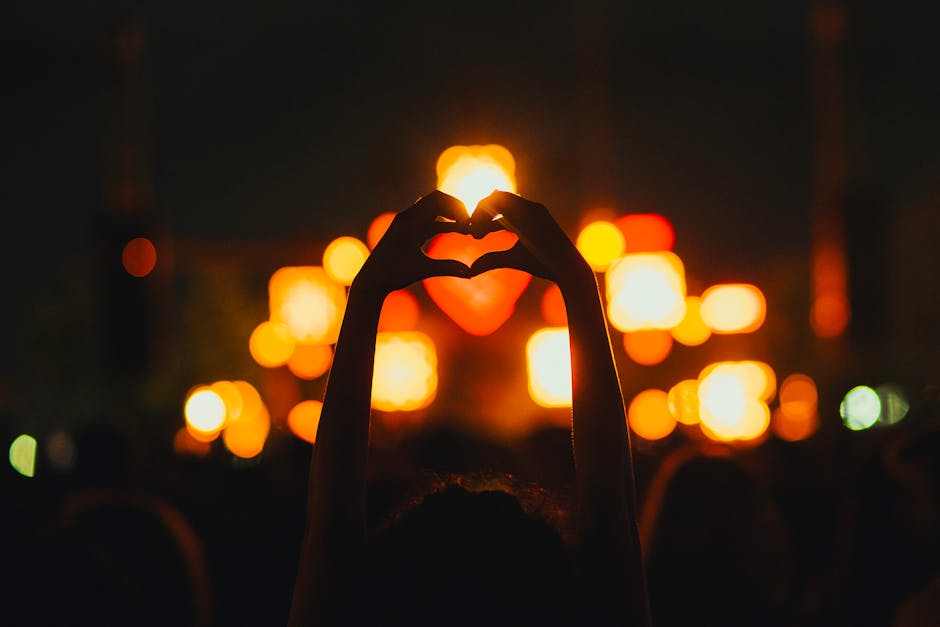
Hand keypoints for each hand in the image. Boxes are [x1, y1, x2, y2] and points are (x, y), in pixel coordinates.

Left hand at [355, 190, 471, 293]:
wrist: (372, 281)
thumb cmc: (393, 274)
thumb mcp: (422, 270)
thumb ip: (447, 268)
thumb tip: (471, 272)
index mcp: (409, 219)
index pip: (437, 198)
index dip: (456, 205)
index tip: (469, 220)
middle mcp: (408, 218)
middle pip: (437, 202)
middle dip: (456, 209)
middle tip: (472, 222)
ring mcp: (408, 225)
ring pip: (434, 213)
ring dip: (451, 217)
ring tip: (468, 228)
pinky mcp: (409, 234)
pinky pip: (430, 223)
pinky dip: (445, 225)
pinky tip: (459, 231)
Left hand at [467, 191, 590, 284]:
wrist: (567, 269)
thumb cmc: (543, 264)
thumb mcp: (512, 259)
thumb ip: (492, 259)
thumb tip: (470, 269)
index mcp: (524, 216)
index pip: (497, 207)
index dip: (481, 218)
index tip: (473, 235)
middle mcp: (528, 208)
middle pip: (495, 197)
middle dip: (479, 212)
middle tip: (470, 232)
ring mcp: (532, 208)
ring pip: (498, 196)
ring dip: (482, 212)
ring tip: (475, 234)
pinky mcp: (534, 213)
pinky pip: (507, 203)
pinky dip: (490, 215)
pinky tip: (482, 234)